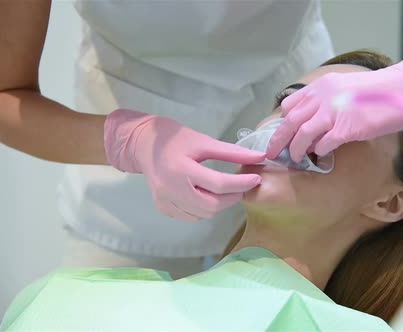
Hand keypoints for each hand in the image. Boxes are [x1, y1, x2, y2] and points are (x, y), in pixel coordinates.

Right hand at [104, 109, 265, 220]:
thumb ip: (231, 152)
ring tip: (224, 190)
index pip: (218, 184)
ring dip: (219, 205)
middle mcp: (171, 189)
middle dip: (232, 198)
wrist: (143, 144)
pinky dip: (204, 209)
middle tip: (240, 187)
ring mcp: (164, 201)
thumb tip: (260, 157)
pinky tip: (205, 195)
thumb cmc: (175, 138)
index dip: (241, 183)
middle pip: (211, 205)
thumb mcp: (203, 141)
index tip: (255, 178)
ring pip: (203, 214)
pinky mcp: (162, 207)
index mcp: (181, 169)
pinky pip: (191, 216)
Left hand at [266, 45, 402, 161]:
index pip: (290, 105)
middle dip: (278, 140)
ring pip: (302, 134)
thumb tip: (312, 120)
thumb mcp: (345, 87)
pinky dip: (318, 151)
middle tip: (273, 154)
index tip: (280, 135)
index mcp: (321, 86)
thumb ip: (326, 99)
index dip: (282, 122)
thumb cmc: (378, 91)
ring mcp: (334, 111)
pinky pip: (324, 144)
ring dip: (296, 149)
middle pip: (290, 121)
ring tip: (296, 158)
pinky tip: (321, 156)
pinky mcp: (347, 127)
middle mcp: (323, 96)